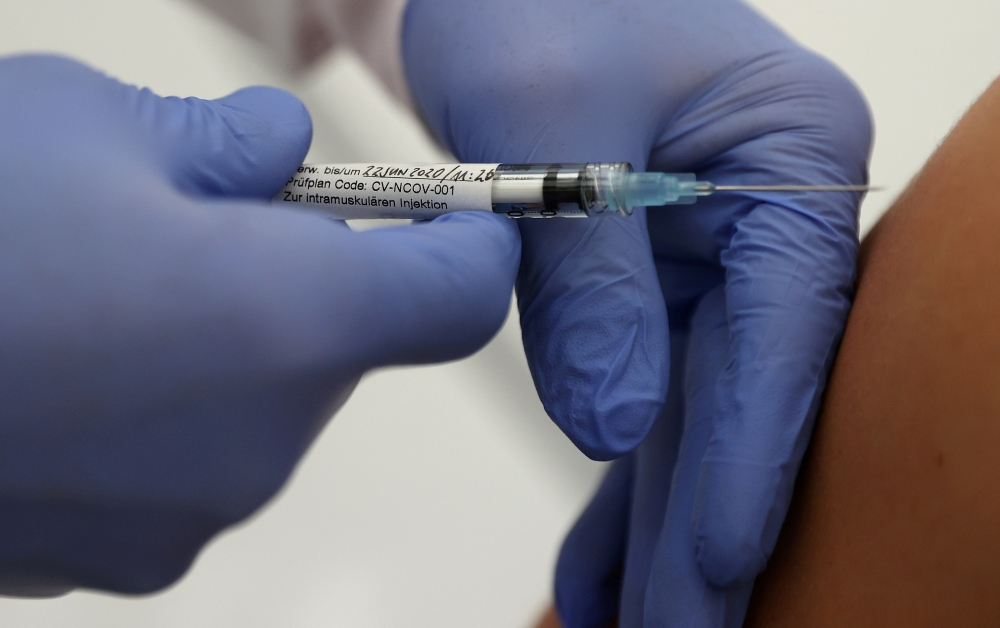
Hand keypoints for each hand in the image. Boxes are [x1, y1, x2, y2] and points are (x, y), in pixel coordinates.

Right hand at [0, 55, 517, 595]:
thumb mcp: (92, 121)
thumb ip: (226, 141)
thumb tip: (287, 155)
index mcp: (290, 323)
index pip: (460, 297)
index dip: (472, 246)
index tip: (458, 218)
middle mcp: (265, 444)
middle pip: (346, 347)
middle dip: (305, 280)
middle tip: (206, 220)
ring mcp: (191, 520)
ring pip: (263, 405)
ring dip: (225, 343)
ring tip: (101, 290)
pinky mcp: (118, 563)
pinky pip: (187, 462)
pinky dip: (162, 408)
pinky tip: (62, 367)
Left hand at [403, 1, 870, 624]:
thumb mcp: (546, 118)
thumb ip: (588, 277)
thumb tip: (614, 428)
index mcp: (787, 153)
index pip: (785, 324)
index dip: (754, 451)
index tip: (721, 558)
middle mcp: (762, 215)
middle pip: (745, 392)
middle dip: (708, 524)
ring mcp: (705, 258)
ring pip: (692, 414)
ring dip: (662, 526)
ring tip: (645, 627)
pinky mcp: (645, 285)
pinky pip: (639, 395)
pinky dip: (615, 482)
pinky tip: (600, 566)